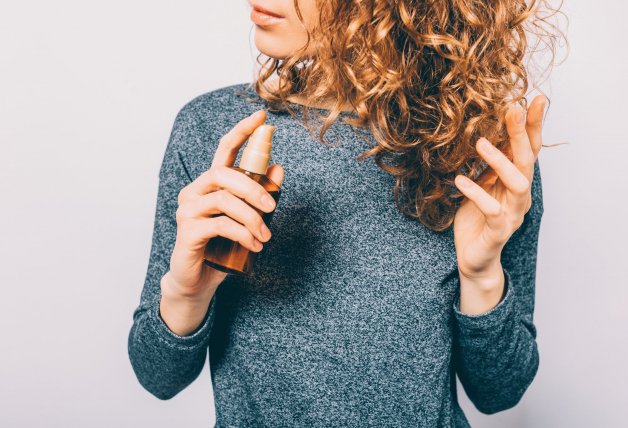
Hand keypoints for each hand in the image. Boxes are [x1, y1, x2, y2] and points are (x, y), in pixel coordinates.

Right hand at [161, 109, 284, 334]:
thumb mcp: (249, 219)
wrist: (200, 280)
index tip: (261, 116)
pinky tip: (254, 246)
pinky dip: (243, 234)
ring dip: (252, 217)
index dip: (242, 131)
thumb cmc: (224, 247)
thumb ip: (261, 195)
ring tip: (266, 236)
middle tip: (273, 207)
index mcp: (211, 184)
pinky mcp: (188, 231)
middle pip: (224, 174)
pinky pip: (220, 224)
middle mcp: (195, 192)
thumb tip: (279, 168)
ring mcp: (188, 210)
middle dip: (254, 188)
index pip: (224, 150)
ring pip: (224, 199)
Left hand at [452, 95, 545, 306]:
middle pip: (527, 160)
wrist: (473, 258)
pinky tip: (460, 180)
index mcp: (516, 182)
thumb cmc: (476, 220)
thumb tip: (488, 131)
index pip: (529, 150)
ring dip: (501, 161)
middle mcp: (520, 196)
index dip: (533, 125)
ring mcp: (512, 214)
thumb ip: (489, 165)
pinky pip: (492, 210)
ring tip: (480, 143)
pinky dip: (476, 193)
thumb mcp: (482, 185)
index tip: (535, 98)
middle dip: (522, 134)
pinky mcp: (498, 231)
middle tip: (513, 109)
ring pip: (518, 184)